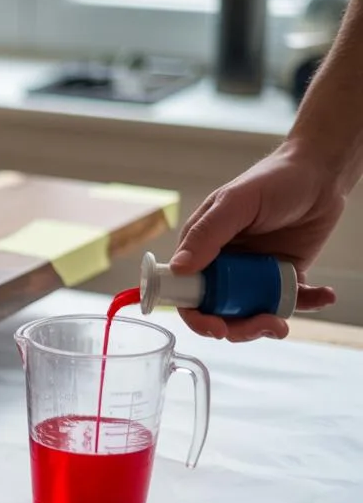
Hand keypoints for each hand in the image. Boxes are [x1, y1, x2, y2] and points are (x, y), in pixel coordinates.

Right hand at [169, 143, 343, 341]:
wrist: (320, 174)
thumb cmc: (273, 179)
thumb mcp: (236, 203)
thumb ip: (207, 234)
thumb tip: (178, 268)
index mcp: (201, 247)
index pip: (186, 292)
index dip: (197, 316)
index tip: (217, 328)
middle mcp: (223, 265)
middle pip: (219, 311)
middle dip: (239, 326)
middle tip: (264, 324)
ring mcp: (253, 272)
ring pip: (252, 312)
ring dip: (269, 322)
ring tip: (286, 319)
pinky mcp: (283, 275)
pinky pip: (290, 300)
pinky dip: (307, 304)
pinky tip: (323, 294)